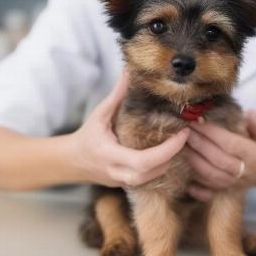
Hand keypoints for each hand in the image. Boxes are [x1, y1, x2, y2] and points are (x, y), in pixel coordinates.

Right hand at [72, 70, 189, 187]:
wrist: (71, 161)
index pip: (143, 161)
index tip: (182, 133)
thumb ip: (117, 94)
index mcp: (109, 154)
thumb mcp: (100, 113)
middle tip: (184, 137)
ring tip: (178, 143)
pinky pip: (147, 181)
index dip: (167, 150)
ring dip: (168, 164)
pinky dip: (160, 168)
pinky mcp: (126, 185)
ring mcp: (121, 181)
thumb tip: (130, 71)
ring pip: (151, 180)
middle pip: (150, 174)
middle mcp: (116, 171)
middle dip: (172, 157)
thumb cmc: (86, 135)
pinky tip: (167, 154)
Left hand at [186, 110, 255, 201]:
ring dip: (193, 160)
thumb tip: (249, 113)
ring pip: (210, 175)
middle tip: (185, 130)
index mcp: (254, 156)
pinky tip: (183, 170)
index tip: (198, 120)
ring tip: (181, 145)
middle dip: (199, 144)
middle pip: (217, 159)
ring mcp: (233, 185)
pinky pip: (207, 192)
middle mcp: (244, 172)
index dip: (212, 133)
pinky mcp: (225, 193)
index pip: (230, 144)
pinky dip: (194, 183)